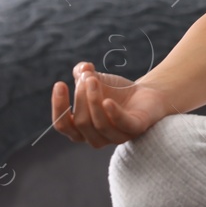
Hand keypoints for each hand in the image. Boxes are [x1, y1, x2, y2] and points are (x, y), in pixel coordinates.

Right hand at [51, 62, 174, 148]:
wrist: (147, 93)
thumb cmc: (116, 91)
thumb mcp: (95, 80)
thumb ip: (82, 73)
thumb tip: (81, 69)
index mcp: (82, 130)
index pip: (63, 125)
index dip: (59, 107)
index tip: (60, 84)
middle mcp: (97, 137)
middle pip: (81, 122)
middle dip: (81, 97)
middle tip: (88, 77)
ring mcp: (117, 136)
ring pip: (99, 125)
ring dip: (94, 100)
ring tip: (93, 79)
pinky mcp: (136, 129)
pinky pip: (123, 125)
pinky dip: (114, 114)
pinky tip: (108, 101)